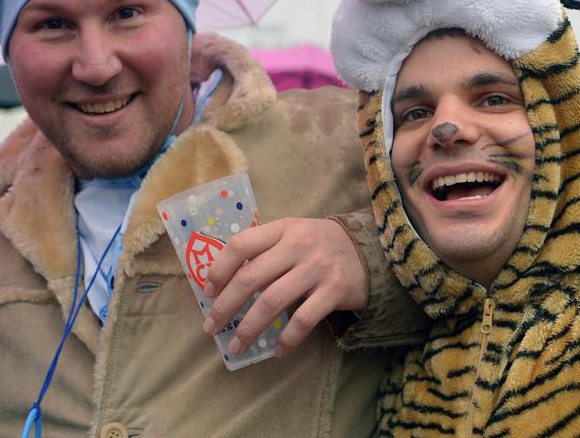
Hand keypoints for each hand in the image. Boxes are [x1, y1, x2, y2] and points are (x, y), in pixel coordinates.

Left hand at [202, 217, 367, 356]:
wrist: (371, 249)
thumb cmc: (321, 245)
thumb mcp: (294, 234)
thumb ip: (266, 249)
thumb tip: (226, 281)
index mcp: (284, 229)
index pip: (241, 244)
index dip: (219, 269)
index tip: (208, 291)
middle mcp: (298, 245)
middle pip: (250, 278)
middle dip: (225, 307)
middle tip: (212, 328)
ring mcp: (317, 268)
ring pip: (272, 302)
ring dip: (249, 328)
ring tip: (236, 347)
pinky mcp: (335, 290)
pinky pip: (304, 320)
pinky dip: (287, 339)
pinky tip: (277, 351)